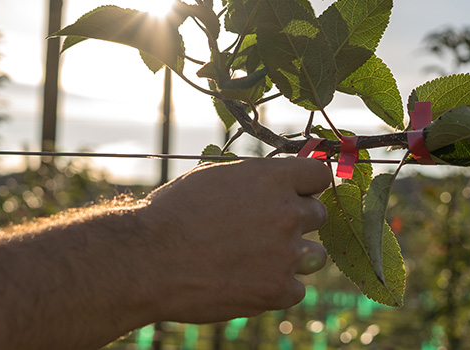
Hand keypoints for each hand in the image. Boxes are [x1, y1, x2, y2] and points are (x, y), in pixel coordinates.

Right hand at [138, 158, 331, 322]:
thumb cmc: (174, 213)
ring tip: (257, 259)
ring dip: (294, 257)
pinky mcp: (278, 290)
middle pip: (318, 215)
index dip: (307, 186)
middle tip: (264, 231)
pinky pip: (297, 289)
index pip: (320, 175)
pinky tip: (248, 281)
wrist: (149, 259)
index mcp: (272, 178)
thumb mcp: (213, 177)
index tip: (296, 195)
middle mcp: (287, 213)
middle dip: (296, 221)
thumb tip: (276, 179)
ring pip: (315, 256)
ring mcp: (286, 254)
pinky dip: (277, 288)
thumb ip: (253, 178)